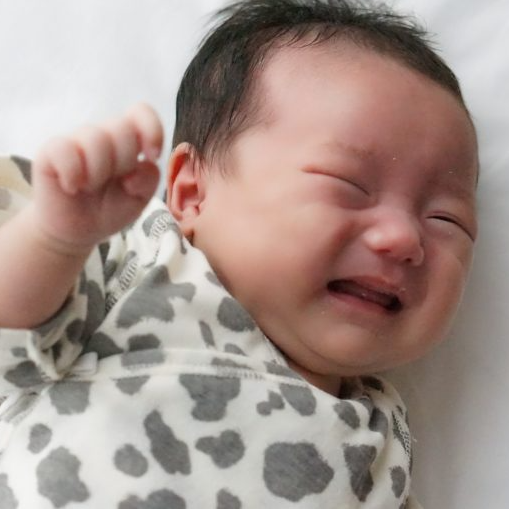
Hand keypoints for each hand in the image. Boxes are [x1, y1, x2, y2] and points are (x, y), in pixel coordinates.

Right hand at [30, 103, 162, 253]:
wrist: (79, 230)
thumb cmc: (111, 207)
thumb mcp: (140, 198)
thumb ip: (149, 178)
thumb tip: (139, 166)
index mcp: (129, 141)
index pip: (141, 112)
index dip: (151, 129)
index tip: (151, 156)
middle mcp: (103, 135)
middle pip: (123, 128)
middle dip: (124, 162)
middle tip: (114, 182)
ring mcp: (76, 140)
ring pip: (96, 138)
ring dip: (99, 172)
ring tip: (91, 187)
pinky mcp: (51, 152)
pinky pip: (65, 149)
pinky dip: (73, 173)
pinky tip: (72, 187)